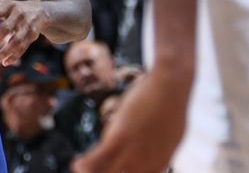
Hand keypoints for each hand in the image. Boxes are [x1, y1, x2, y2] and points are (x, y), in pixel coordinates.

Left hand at [0, 0, 50, 66]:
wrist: (41, 11)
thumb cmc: (13, 8)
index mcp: (8, 5)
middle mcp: (19, 14)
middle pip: (6, 28)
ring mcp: (27, 25)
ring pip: (16, 40)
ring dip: (5, 51)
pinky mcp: (33, 35)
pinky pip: (24, 47)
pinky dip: (15, 55)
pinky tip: (5, 62)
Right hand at [72, 67, 191, 172]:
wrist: (170, 86)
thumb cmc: (172, 105)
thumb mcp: (169, 135)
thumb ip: (158, 149)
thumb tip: (157, 151)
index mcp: (159, 164)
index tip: (110, 169)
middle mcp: (146, 164)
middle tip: (96, 169)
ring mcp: (133, 152)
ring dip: (91, 172)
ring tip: (80, 170)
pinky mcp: (120, 136)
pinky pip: (98, 157)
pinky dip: (85, 164)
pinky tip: (77, 165)